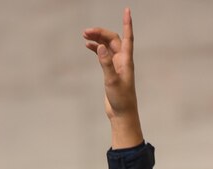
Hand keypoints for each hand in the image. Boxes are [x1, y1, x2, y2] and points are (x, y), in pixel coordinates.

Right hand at [83, 8, 143, 147]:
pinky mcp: (111, 71)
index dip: (127, 23)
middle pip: (112, 39)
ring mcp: (116, 65)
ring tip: (84, 36)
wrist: (122, 113)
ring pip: (107, 46)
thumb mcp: (112, 81)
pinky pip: (103, 55)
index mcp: (126, 60)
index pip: (127, 37)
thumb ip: (106, 64)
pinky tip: (88, 46)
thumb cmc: (121, 99)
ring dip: (97, 39)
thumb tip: (100, 47)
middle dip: (100, 33)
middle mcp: (122, 60)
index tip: (127, 10)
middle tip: (85, 31)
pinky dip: (96, 49)